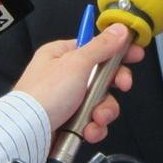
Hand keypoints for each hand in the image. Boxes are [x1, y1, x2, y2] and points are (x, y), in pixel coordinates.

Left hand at [13, 24, 142, 139]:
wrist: (27, 133)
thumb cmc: (44, 95)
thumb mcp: (77, 63)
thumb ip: (101, 46)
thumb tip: (119, 29)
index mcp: (62, 54)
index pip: (96, 47)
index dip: (117, 50)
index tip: (135, 54)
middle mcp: (64, 75)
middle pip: (103, 76)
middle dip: (113, 86)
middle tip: (122, 85)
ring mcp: (67, 99)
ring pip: (100, 101)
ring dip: (104, 111)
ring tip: (96, 117)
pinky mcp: (69, 120)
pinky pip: (92, 121)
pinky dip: (94, 127)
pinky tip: (89, 130)